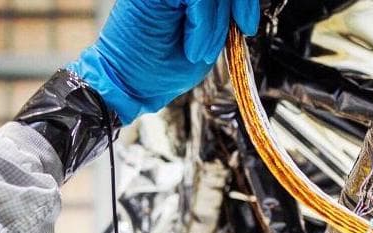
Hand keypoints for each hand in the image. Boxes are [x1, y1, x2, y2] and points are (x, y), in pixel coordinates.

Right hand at [68, 0, 259, 123]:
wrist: (125, 85)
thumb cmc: (159, 71)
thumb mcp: (205, 46)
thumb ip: (222, 24)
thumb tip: (242, 9)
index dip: (245, 2)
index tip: (248, 25)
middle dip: (240, 3)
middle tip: (243, 28)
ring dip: (215, 22)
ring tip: (203, 51)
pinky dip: (203, 24)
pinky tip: (194, 49)